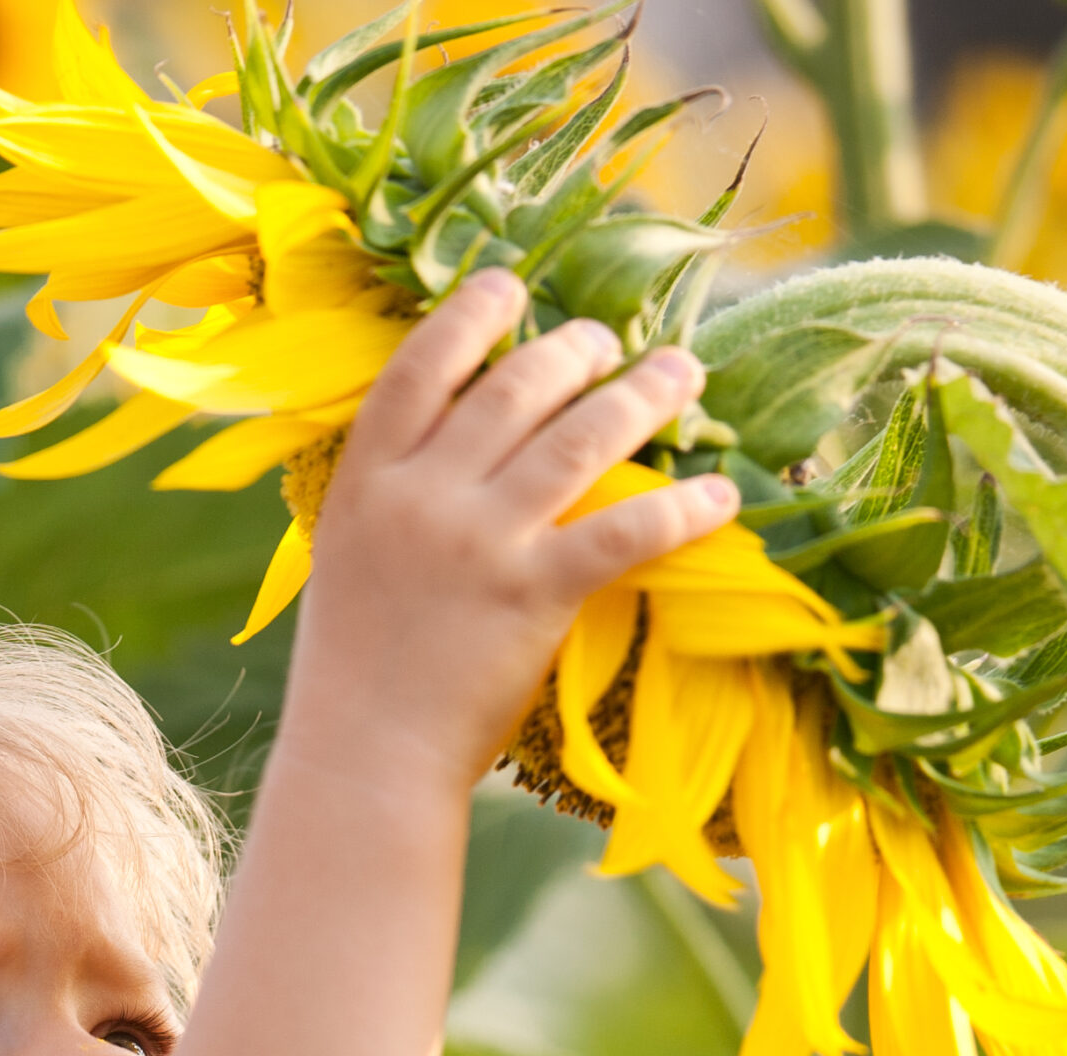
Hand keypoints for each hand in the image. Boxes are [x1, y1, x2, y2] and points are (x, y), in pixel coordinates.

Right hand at [284, 270, 738, 797]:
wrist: (364, 757)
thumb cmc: (355, 670)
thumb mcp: (347, 559)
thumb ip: (395, 497)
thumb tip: (456, 445)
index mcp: (367, 480)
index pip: (423, 366)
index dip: (473, 313)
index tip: (513, 286)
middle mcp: (423, 495)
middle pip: (515, 385)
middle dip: (577, 349)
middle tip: (613, 344)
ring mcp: (479, 542)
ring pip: (578, 437)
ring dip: (643, 394)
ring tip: (681, 373)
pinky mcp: (532, 595)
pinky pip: (623, 532)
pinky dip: (679, 509)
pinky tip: (719, 497)